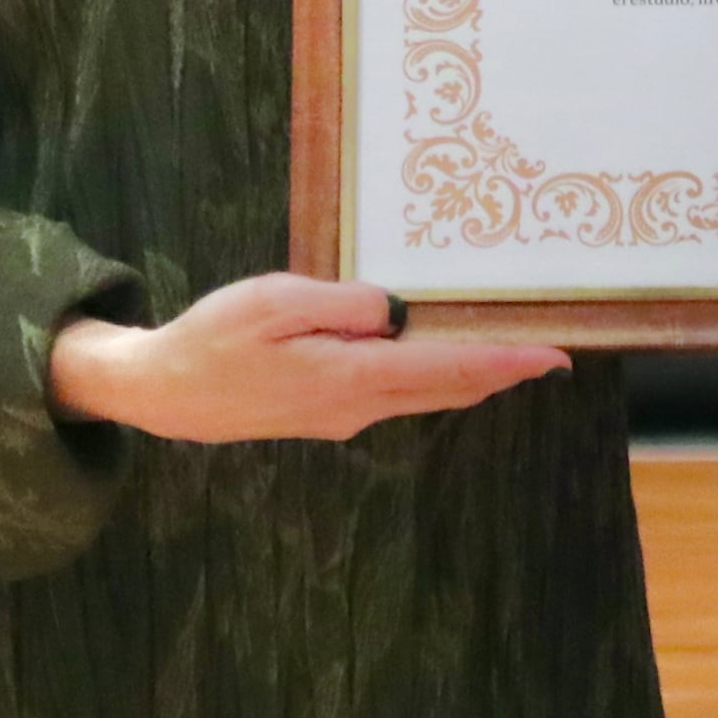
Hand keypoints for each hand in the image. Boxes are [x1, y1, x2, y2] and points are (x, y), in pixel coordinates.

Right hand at [46, 276, 563, 442]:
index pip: (444, 371)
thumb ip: (342, 304)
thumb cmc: (213, 338)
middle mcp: (355, 406)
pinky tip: (442, 361)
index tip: (551, 358)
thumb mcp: (275, 301)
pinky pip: (396, 395)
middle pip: (444, 390)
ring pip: (422, 396)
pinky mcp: (327, 413)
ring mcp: (342, 415)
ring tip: (511, 356)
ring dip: (469, 378)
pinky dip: (432, 379)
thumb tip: (395, 311)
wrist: (166, 393)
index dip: (502, 364)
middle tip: (551, 357)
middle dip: (499, 373)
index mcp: (348, 377)